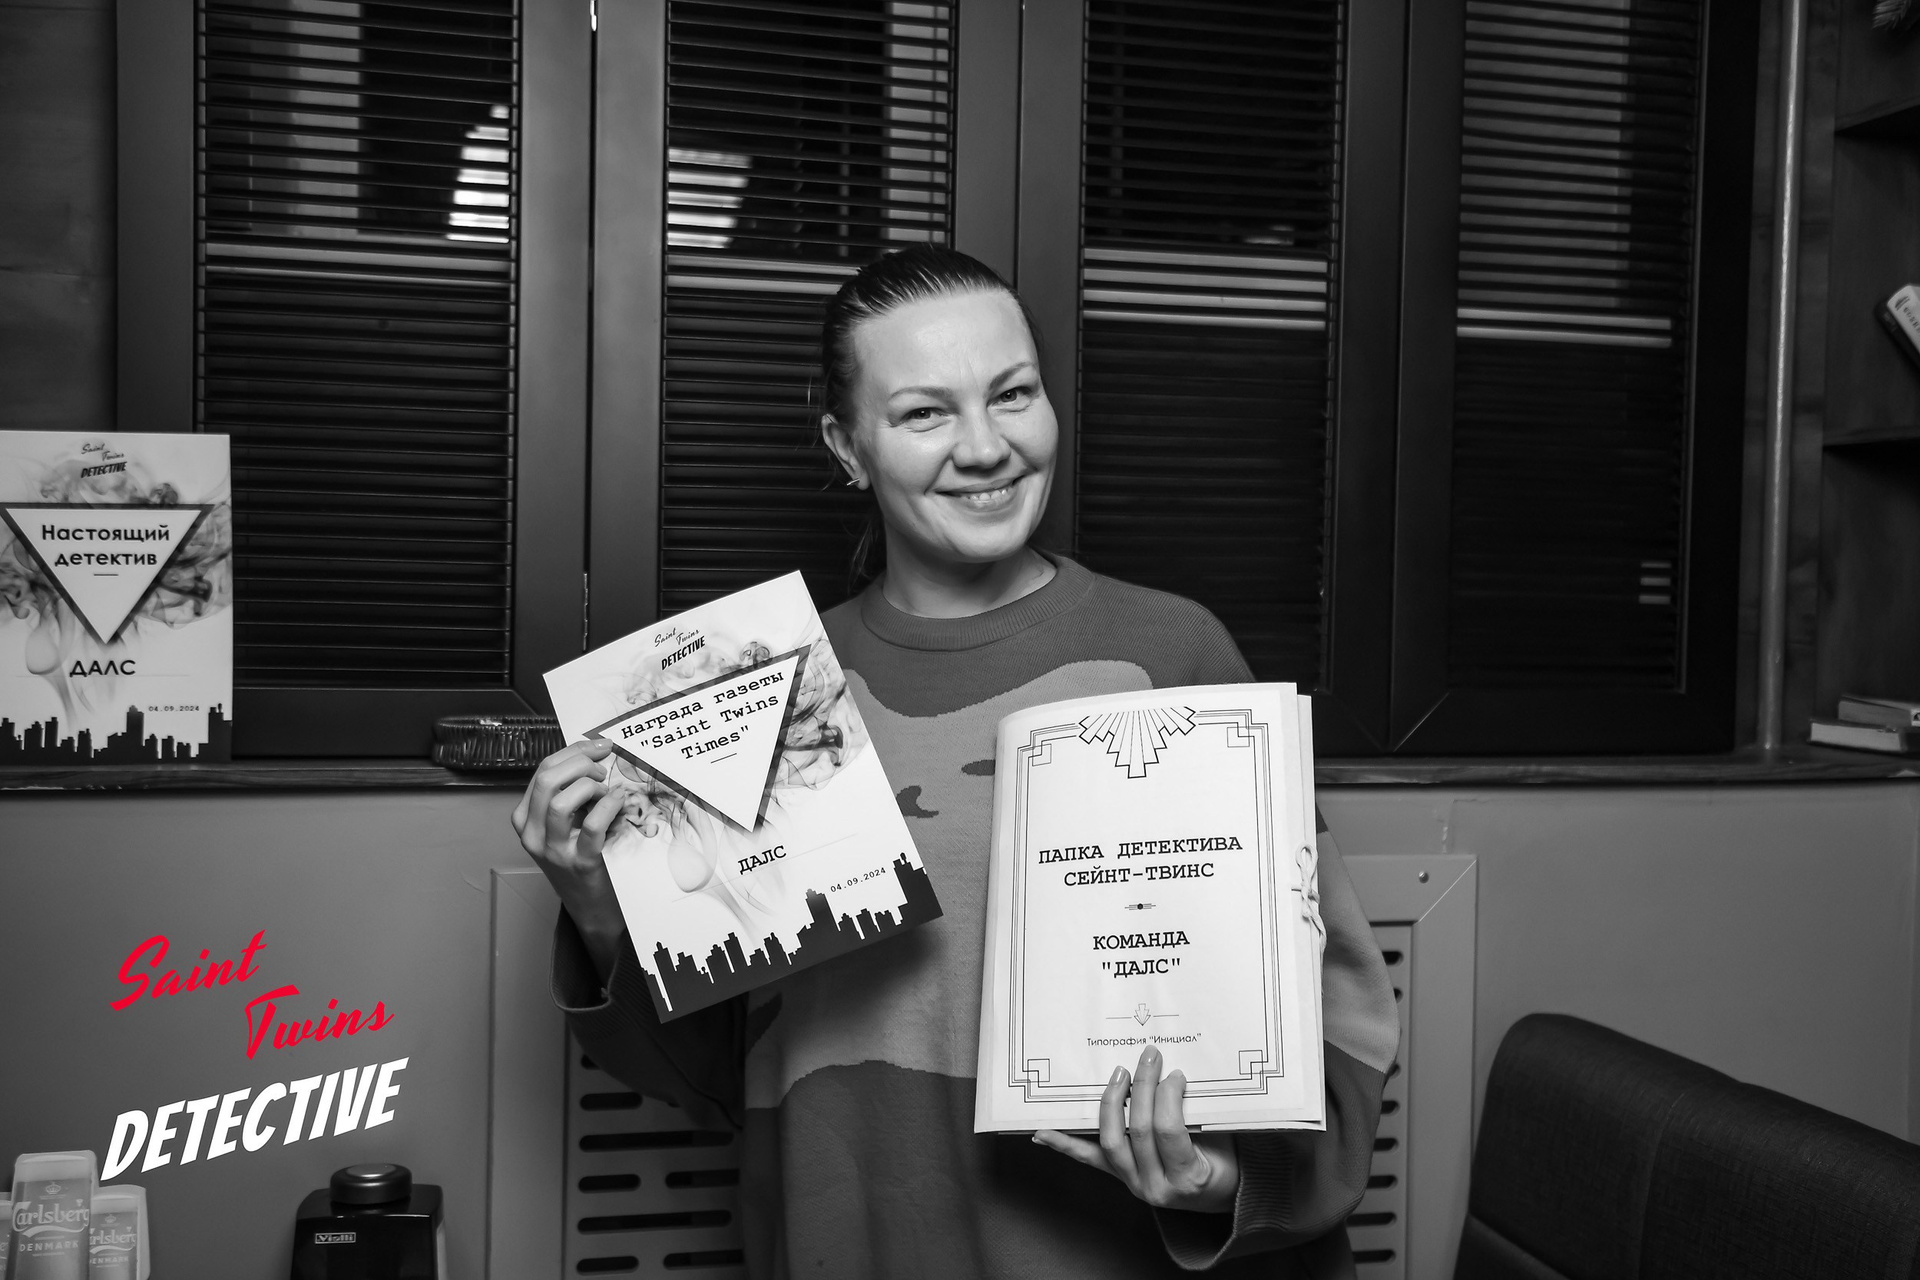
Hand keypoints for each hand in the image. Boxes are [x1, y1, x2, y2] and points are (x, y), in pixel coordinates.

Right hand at [511, 739, 627, 979]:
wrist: (590, 907)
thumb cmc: (580, 858)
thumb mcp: (564, 824)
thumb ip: (569, 793)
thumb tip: (592, 756)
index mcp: (525, 819)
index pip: (543, 771)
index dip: (573, 751)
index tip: (600, 745)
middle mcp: (532, 834)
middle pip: (548, 780)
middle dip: (580, 762)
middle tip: (603, 766)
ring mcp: (553, 851)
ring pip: (561, 802)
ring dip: (590, 787)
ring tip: (606, 790)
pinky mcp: (580, 864)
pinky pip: (592, 826)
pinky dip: (608, 806)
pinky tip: (618, 801)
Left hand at [1033, 1046, 1238, 1212]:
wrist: (1219, 1197)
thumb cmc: (1225, 1163)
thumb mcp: (1222, 1140)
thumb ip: (1198, 1113)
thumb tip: (1175, 1071)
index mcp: (1188, 1177)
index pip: (1169, 1131)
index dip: (1169, 1097)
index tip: (1175, 1074)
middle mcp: (1156, 1186)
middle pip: (1138, 1130)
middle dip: (1142, 1088)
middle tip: (1149, 1057)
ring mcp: (1133, 1184)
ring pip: (1110, 1141)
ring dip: (1111, 1102)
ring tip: (1120, 1074)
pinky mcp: (1118, 1178)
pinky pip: (1089, 1159)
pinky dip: (1065, 1143)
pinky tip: (1041, 1132)